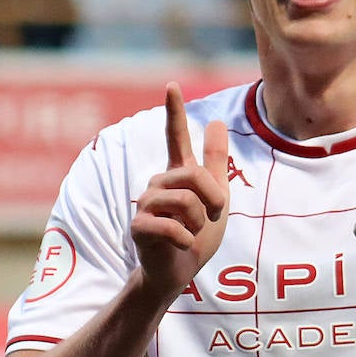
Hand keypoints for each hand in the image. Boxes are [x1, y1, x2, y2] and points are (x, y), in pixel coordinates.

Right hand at [130, 83, 229, 295]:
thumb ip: (215, 162)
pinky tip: (181, 245)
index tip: (172, 85)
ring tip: (192, 232)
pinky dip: (186, 240)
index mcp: (178, 174)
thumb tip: (217, 121)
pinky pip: (173, 227)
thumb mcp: (216, 197)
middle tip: (212, 218)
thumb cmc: (198, 234)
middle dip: (214, 200)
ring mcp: (146, 203)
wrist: (180, 271)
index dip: (175, 111)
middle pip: (195, 176)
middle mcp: (158, 183)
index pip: (176, 136)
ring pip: (186, 201)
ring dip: (199, 222)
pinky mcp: (139, 226)